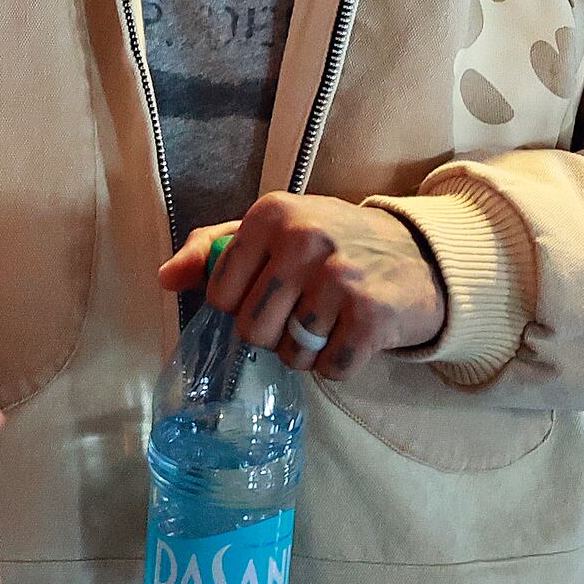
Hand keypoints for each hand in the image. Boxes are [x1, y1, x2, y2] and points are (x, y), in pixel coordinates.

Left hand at [157, 194, 444, 381]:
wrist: (419, 255)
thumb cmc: (332, 244)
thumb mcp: (274, 228)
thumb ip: (213, 248)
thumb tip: (165, 278)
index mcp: (272, 213)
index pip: (220, 294)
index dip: (241, 305)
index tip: (271, 290)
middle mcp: (304, 239)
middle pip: (251, 330)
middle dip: (274, 332)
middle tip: (303, 309)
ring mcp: (339, 278)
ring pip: (289, 354)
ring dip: (307, 351)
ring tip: (330, 320)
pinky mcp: (371, 316)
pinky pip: (329, 370)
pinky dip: (338, 365)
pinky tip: (353, 334)